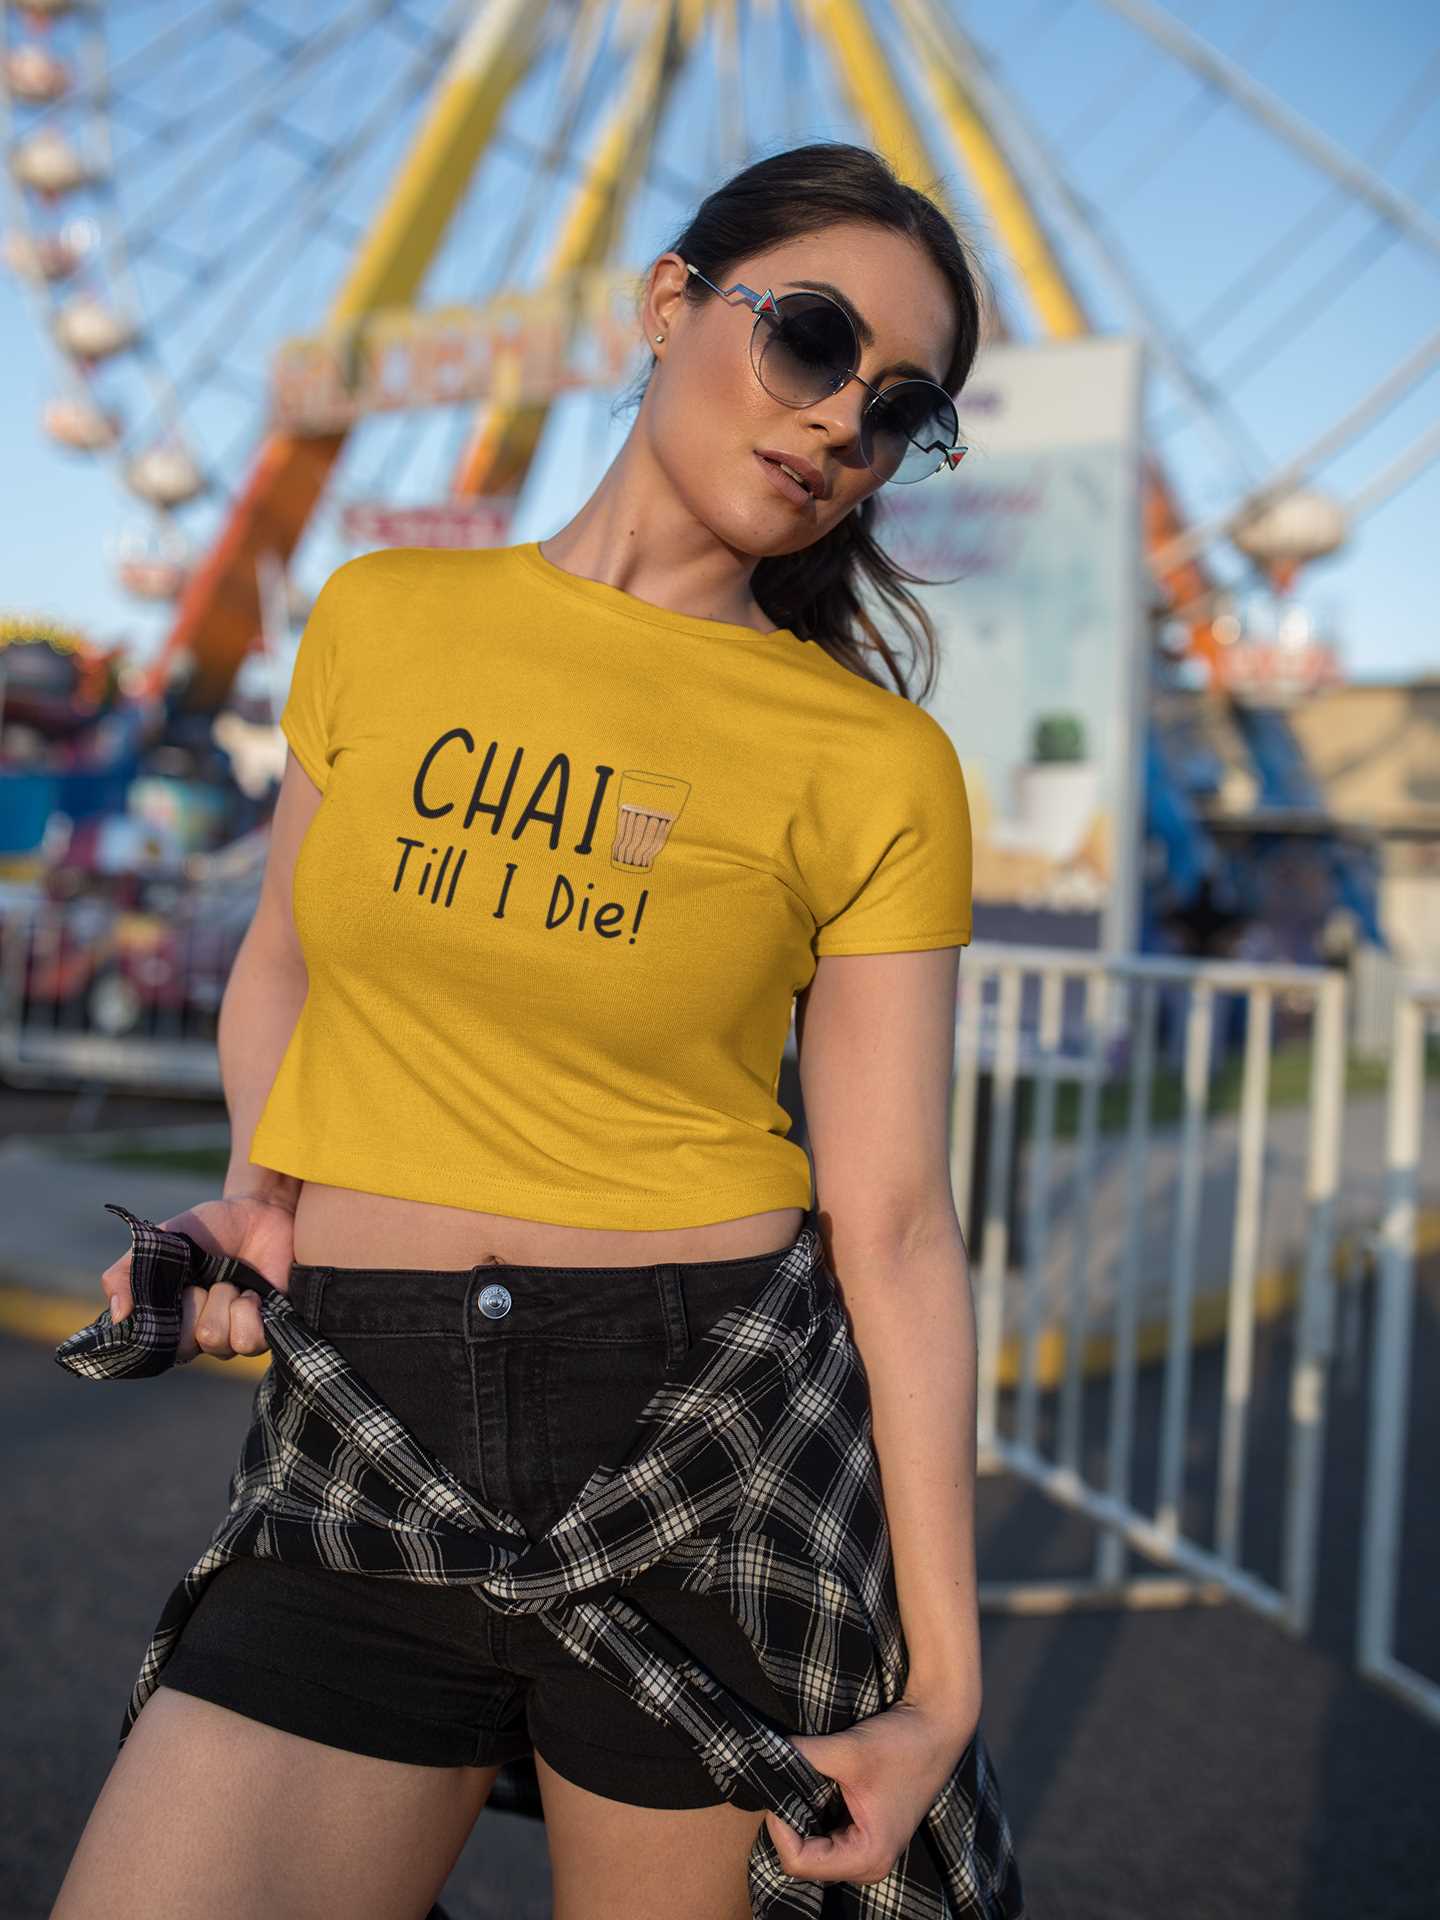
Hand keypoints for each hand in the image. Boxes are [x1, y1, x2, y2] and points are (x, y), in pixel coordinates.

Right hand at [101, 1195, 295, 1362]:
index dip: (163, 1320)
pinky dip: (249, 1310)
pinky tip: (253, 1292)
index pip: (153, 1347)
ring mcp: (231, 1337)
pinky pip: (250, 1342)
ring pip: (218, 1343)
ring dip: (224, 1302)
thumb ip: (126, 1273)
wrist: (259, 1212)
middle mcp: (198, 1335)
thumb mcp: (161, 1240)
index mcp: (169, 1319)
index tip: (177, 1288)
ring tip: (231, 1281)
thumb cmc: (208, 1228)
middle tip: (205, 1280)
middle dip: (196, 1304)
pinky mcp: (264, 1334)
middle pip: (186, 1347)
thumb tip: (118, 1316)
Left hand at [765, 1692, 979, 1886]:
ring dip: (799, 1816)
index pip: (799, 1862)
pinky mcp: (865, 1832)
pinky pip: (824, 1835)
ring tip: (800, 1781)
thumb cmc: (902, 1744)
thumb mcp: (848, 1751)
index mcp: (867, 1857)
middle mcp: (868, 1865)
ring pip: (811, 1848)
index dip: (780, 1828)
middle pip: (803, 1859)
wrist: (937, 1725)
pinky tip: (814, 1784)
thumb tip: (765, 1753)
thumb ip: (803, 1756)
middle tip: (786, 1782)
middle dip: (788, 1822)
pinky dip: (811, 1811)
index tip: (780, 1787)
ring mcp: (867, 1850)